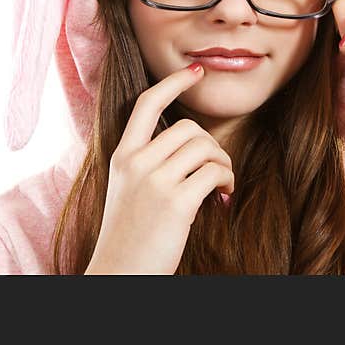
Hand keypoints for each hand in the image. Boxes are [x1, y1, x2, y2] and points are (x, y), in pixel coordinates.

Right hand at [85, 63, 234, 274]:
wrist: (119, 274)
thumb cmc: (128, 236)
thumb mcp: (127, 189)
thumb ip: (147, 164)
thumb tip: (191, 149)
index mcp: (122, 156)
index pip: (146, 104)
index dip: (173, 83)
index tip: (195, 71)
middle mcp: (135, 162)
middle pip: (188, 128)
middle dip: (211, 145)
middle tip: (216, 169)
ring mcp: (154, 181)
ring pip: (205, 148)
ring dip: (223, 164)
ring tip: (222, 184)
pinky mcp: (175, 202)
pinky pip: (213, 173)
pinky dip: (226, 181)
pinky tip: (223, 197)